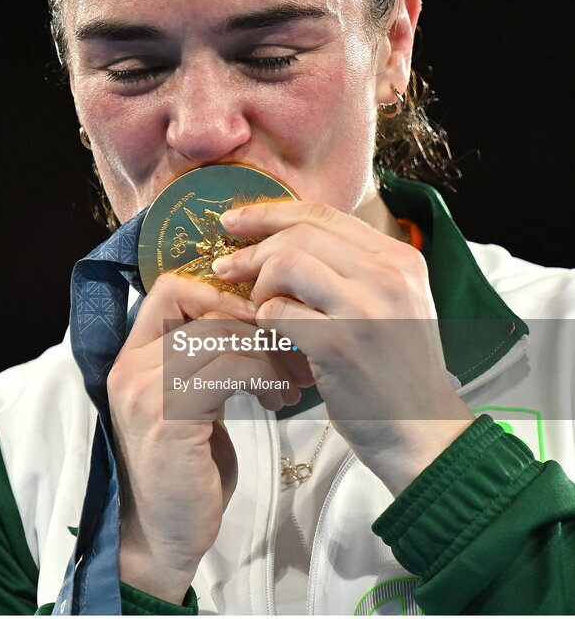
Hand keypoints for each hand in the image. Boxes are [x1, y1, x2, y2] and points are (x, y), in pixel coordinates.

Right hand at [108, 272, 310, 603]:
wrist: (162, 538)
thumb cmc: (185, 470)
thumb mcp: (189, 402)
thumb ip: (203, 361)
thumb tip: (256, 320)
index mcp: (133, 355)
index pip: (170, 288)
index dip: (219, 292)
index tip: (259, 319)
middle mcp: (131, 366)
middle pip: (200, 306)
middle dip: (256, 323)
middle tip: (292, 348)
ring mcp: (145, 390)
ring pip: (219, 335)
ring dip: (267, 353)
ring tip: (291, 381)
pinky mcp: (169, 416)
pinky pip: (228, 370)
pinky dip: (264, 377)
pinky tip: (279, 400)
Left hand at [212, 201, 474, 495]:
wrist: (425, 436)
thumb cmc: (396, 372)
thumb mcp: (393, 305)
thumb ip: (352, 269)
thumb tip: (282, 240)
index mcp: (400, 259)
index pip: (323, 213)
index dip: (270, 213)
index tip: (234, 222)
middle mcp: (389, 275)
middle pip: (299, 233)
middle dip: (252, 249)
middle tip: (225, 270)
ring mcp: (367, 309)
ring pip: (286, 263)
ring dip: (259, 286)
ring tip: (258, 311)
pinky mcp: (341, 345)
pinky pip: (278, 312)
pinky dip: (262, 322)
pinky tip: (269, 339)